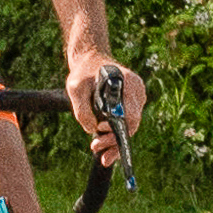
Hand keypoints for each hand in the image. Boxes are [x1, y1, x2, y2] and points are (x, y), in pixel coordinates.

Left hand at [64, 50, 137, 166]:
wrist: (89, 61)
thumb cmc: (83, 72)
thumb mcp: (75, 88)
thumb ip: (82, 109)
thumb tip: (91, 129)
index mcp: (129, 84)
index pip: (131, 113)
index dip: (117, 127)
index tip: (99, 128)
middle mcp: (137, 92)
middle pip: (131, 124)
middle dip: (114, 140)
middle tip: (95, 147)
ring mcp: (136, 100)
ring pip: (129, 127)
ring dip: (114, 142)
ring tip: (99, 151)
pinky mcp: (130, 106)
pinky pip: (126, 124)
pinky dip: (115, 136)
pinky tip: (105, 147)